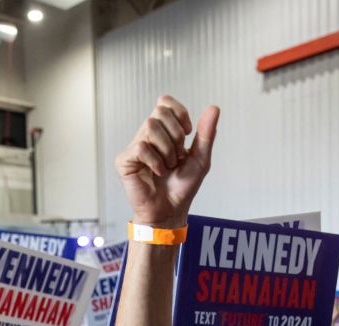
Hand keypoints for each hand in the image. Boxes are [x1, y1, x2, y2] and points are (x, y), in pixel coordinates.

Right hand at [115, 95, 218, 228]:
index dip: (179, 113)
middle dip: (175, 136)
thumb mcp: (200, 159)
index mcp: (163, 131)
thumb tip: (214, 108)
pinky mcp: (124, 160)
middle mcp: (146, 135)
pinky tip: (157, 172)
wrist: (170, 211)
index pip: (165, 102)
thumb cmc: (182, 187)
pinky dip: (155, 161)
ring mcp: (134, 147)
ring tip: (166, 167)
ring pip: (151, 127)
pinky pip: (141, 147)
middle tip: (176, 158)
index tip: (187, 133)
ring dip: (167, 151)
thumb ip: (206, 134)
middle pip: (159, 112)